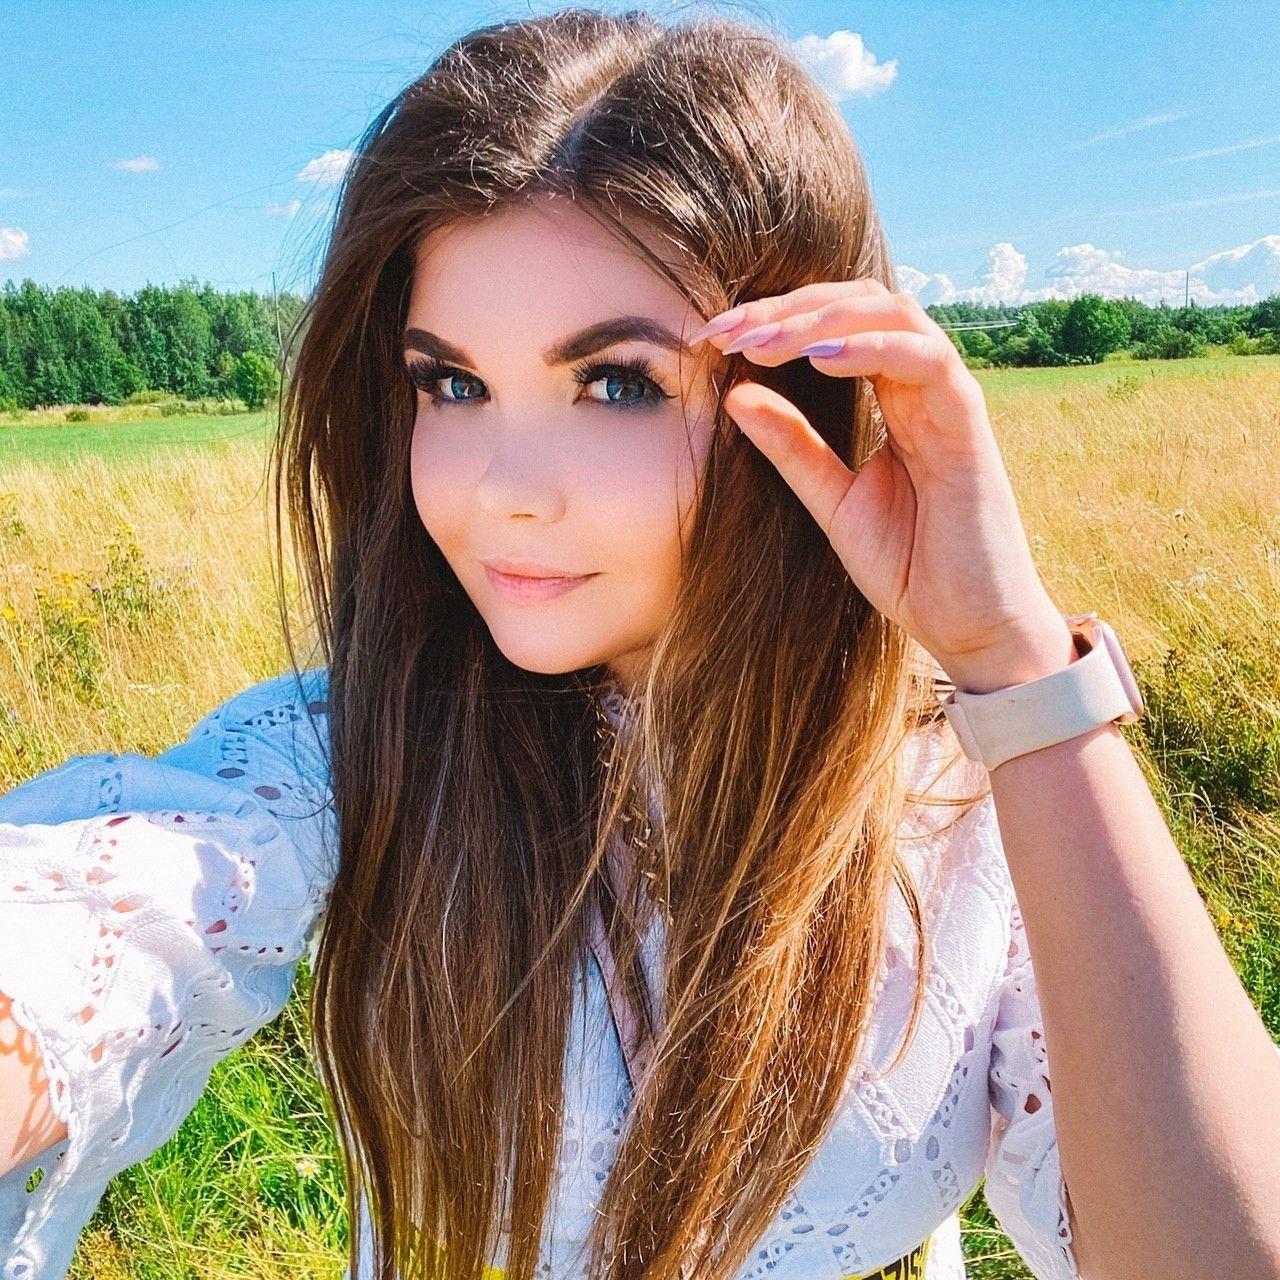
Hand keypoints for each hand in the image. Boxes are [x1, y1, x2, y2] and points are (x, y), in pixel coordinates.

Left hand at [688, 279, 1075, 692]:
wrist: (970, 628)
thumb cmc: (913, 568)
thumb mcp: (832, 502)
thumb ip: (792, 448)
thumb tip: (735, 394)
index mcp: (893, 402)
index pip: (835, 329)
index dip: (776, 321)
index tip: (715, 338)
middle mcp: (922, 389)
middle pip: (861, 304)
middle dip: (788, 307)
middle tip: (727, 329)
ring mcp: (949, 402)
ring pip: (895, 315)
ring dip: (821, 318)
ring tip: (762, 340)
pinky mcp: (970, 426)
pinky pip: (929, 361)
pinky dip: (874, 348)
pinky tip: (819, 358)